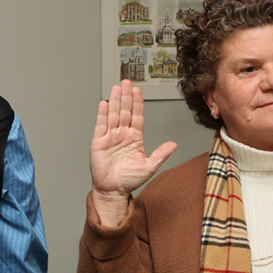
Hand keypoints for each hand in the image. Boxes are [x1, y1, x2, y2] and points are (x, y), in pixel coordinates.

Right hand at [90, 80, 175, 224]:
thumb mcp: (149, 167)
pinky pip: (101, 125)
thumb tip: (174, 145)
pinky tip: (105, 103)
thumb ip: (160, 155)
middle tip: (127, 82)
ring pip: (113, 114)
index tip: (138, 90)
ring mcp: (110, 137)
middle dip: (127, 96)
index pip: (137, 116)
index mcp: (135, 138)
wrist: (113, 190)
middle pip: (125, 111)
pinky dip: (103, 114)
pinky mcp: (98, 142)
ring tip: (117, 87)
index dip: (138, 103)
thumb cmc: (129, 180)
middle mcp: (122, 134)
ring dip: (116, 100)